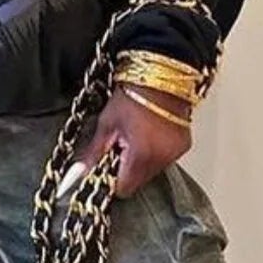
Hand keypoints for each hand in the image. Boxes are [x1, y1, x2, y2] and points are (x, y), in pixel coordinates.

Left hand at [55, 83, 191, 200]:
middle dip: (125, 169)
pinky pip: (164, 159)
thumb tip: (78, 173)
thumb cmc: (133, 93)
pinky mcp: (183, 146)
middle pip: (138, 181)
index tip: (105, 167)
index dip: (110, 180)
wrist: (160, 74)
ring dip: (140, 161)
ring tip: (134, 137)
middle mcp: (162, 159)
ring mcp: (175, 153)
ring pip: (151, 171)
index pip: (123, 188)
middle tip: (118, 145)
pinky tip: (148, 135)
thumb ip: (94, 153)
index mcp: (142, 156)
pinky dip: (154, 153)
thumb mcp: (107, 123)